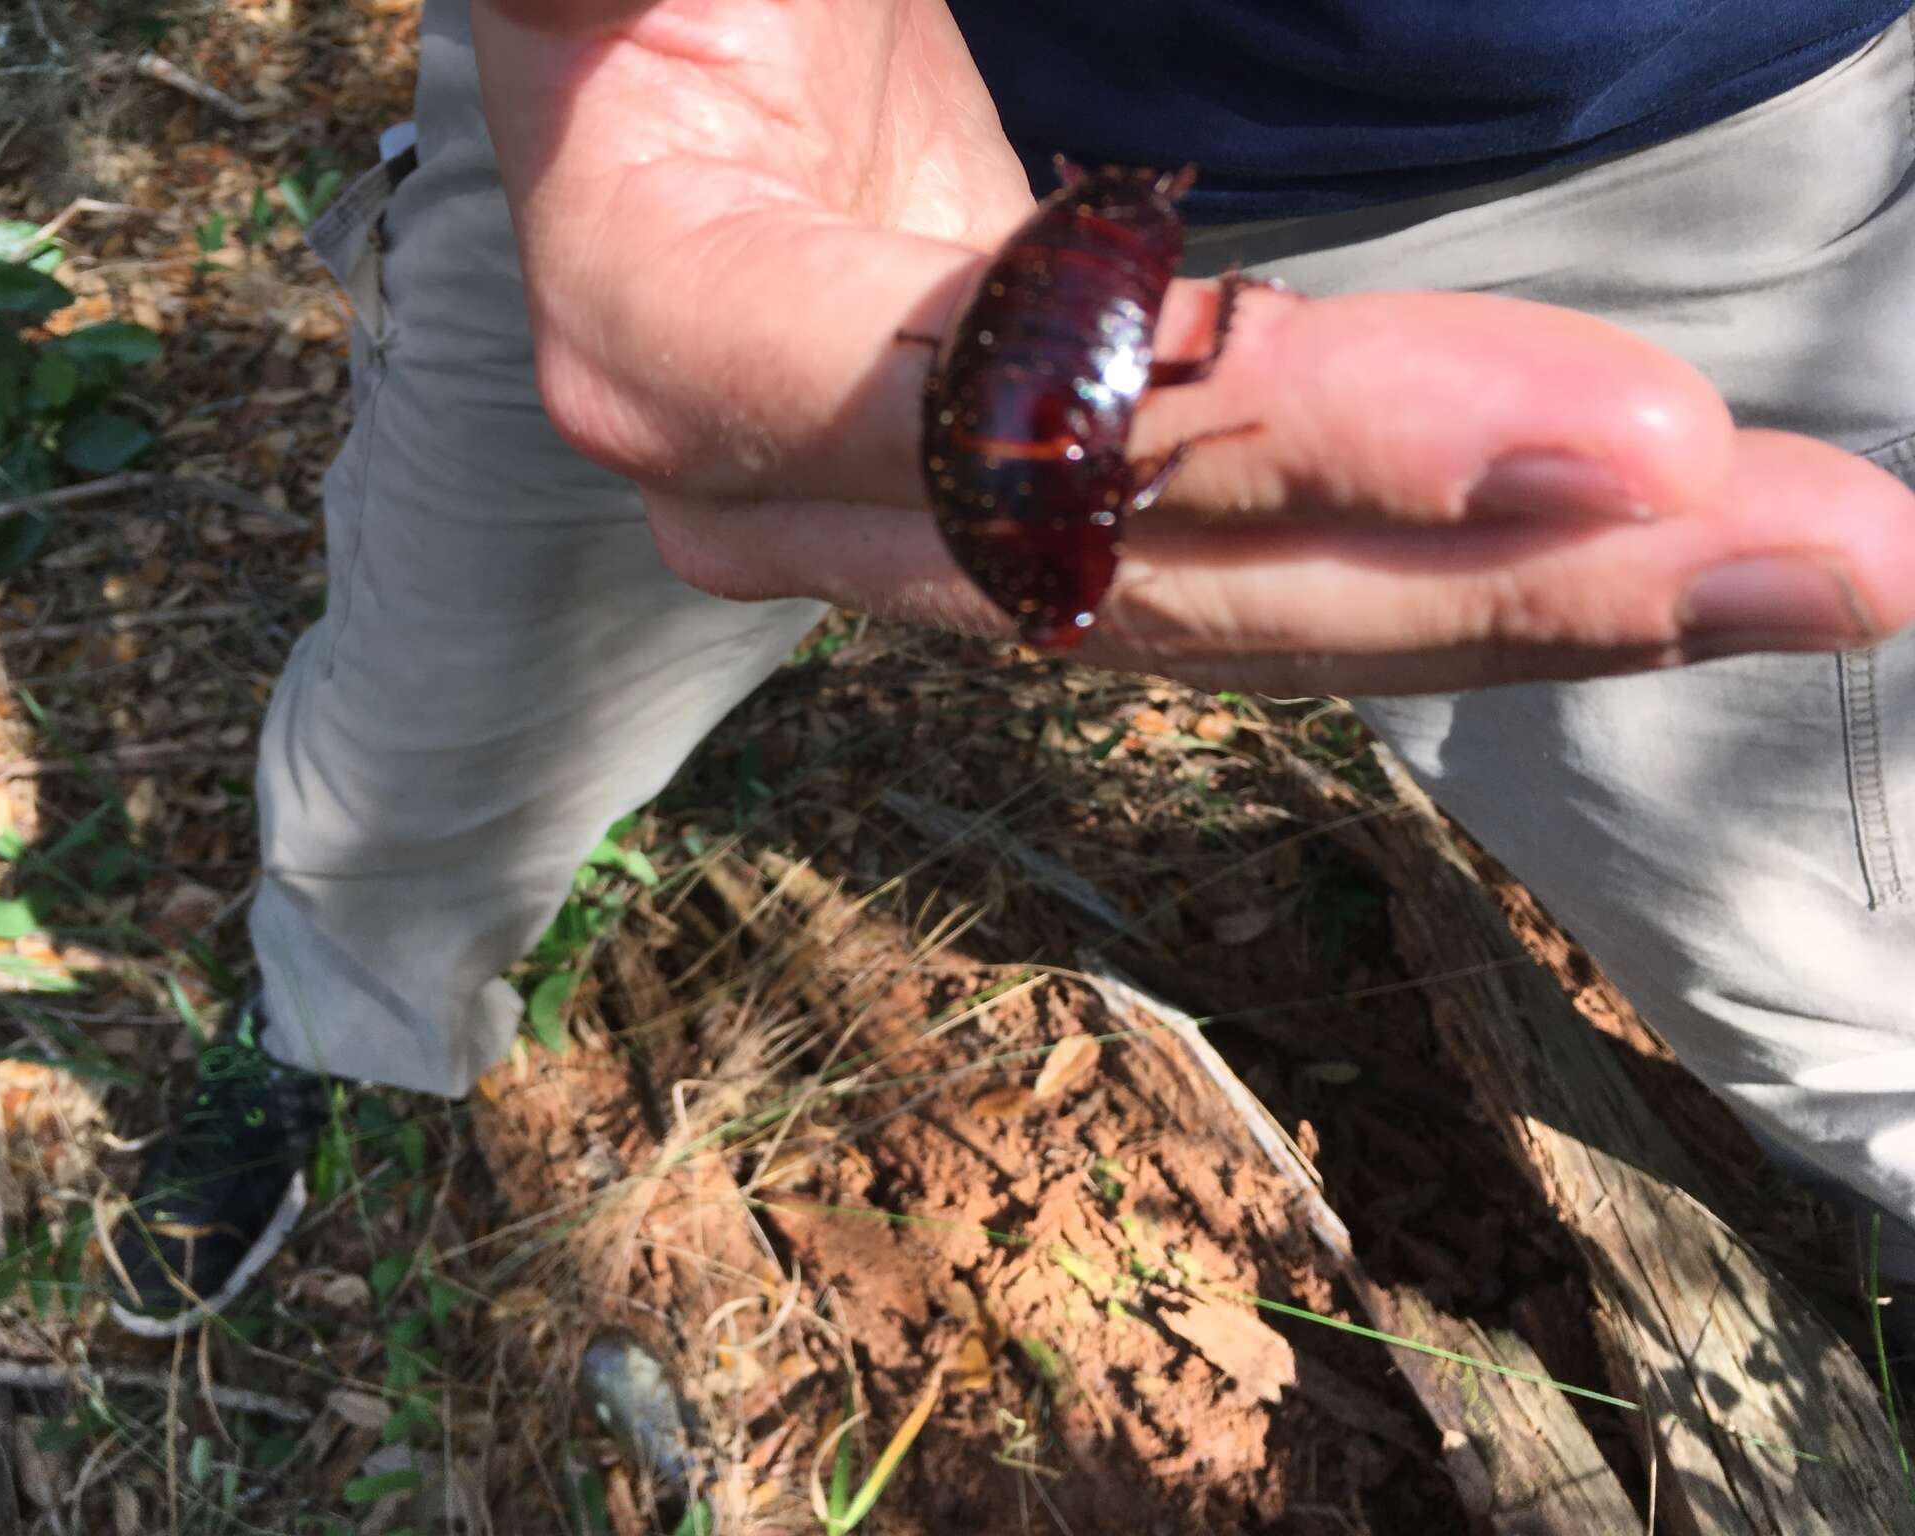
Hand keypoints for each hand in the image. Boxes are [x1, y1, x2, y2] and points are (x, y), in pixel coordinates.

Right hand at [475, 0, 1914, 695]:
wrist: (686, 38)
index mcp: (665, 308)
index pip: (999, 415)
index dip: (1286, 439)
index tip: (1609, 438)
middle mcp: (760, 483)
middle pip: (1153, 574)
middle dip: (1490, 572)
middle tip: (1827, 560)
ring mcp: (881, 528)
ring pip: (1223, 611)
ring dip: (1523, 598)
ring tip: (1811, 575)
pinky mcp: (997, 522)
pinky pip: (1236, 573)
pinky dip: (1442, 562)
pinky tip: (1638, 555)